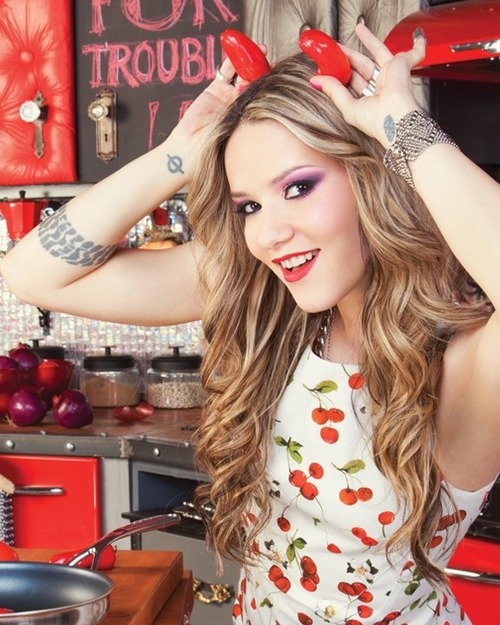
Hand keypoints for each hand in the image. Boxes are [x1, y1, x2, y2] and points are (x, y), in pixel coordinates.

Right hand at [169, 49, 265, 169]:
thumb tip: (273, 98)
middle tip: (273, 62)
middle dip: (265, 71)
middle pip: (257, 83)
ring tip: (262, 51)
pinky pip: (226, 72)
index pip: (267, 98)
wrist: (192, 149)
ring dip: (251, 61)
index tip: (284, 76)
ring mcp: (229, 97)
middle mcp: (243, 106)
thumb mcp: (243, 132)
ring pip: (243, 74)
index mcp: (253, 118)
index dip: (275, 86)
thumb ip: (254, 114)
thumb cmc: (219, 150)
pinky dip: (233, 60)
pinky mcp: (215, 90)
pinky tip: (240, 51)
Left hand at [310, 23, 425, 147]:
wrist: (397, 118)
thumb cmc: (378, 121)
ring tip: (358, 28)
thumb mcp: (348, 107)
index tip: (328, 65)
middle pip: (361, 65)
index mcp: (367, 100)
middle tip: (336, 47)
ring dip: (369, 39)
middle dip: (349, 55)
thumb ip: (333, 91)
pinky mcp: (402, 65)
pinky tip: (416, 36)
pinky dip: (417, 46)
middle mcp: (380, 88)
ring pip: (378, 52)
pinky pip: (413, 53)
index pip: (351, 81)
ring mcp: (391, 75)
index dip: (340, 72)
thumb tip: (315, 80)